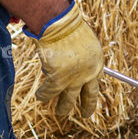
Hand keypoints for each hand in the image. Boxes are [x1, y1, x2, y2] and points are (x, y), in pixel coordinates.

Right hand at [27, 0, 103, 116]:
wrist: (59, 24)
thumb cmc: (69, 27)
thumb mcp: (84, 43)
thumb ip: (82, 58)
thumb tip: (73, 66)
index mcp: (97, 63)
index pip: (95, 83)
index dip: (90, 93)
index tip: (89, 100)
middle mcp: (89, 74)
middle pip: (88, 97)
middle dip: (86, 108)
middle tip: (83, 115)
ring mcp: (74, 78)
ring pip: (68, 100)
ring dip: (63, 108)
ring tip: (59, 112)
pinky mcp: (58, 79)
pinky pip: (48, 92)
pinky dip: (43, 95)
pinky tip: (40, 96)